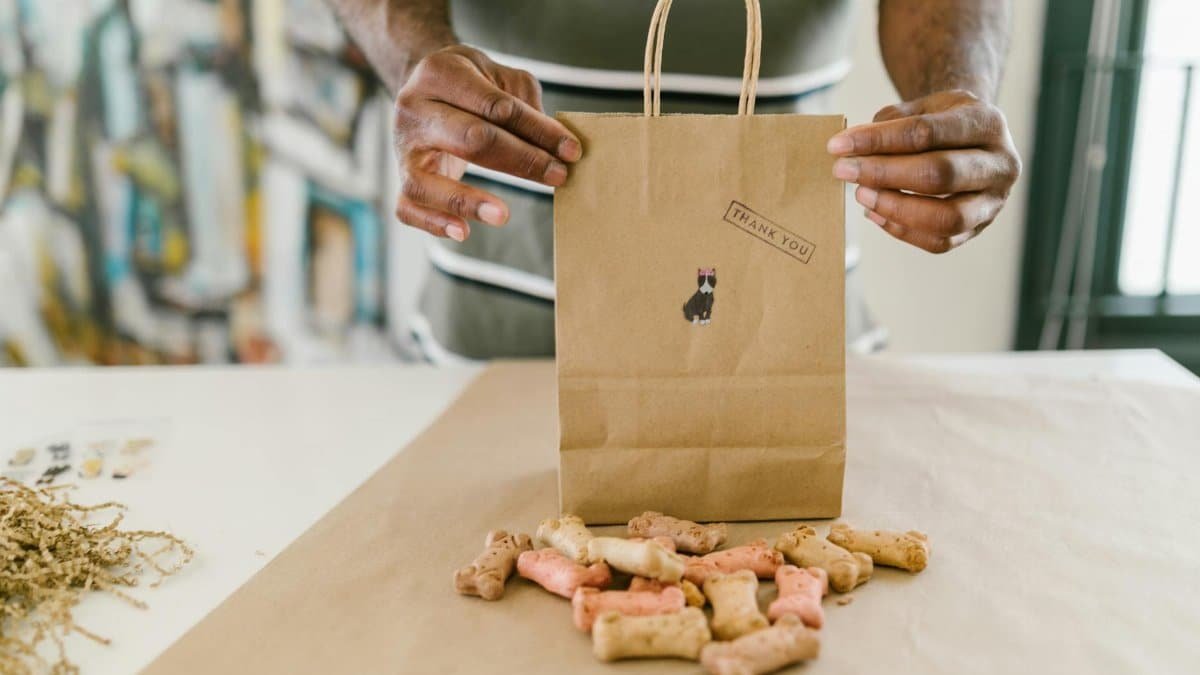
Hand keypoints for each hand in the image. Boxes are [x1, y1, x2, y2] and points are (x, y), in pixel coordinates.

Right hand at [392, 45, 581, 240]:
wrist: (422, 86)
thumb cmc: (468, 83)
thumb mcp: (495, 74)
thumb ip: (523, 101)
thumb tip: (551, 144)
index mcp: (440, 73)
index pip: (496, 107)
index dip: (538, 130)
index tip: (571, 151)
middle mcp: (414, 109)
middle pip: (471, 139)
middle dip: (521, 160)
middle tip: (558, 177)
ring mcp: (403, 148)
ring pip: (427, 181)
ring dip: (467, 200)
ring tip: (504, 214)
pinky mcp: (401, 178)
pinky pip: (408, 208)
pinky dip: (433, 223)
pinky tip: (464, 232)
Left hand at [826, 89, 1020, 252]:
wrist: (973, 140)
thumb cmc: (941, 122)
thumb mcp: (922, 106)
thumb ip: (890, 122)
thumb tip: (851, 148)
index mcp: (986, 122)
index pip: (926, 132)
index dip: (878, 140)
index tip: (838, 146)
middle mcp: (1000, 163)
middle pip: (939, 174)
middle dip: (883, 174)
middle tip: (844, 171)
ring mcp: (994, 201)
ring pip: (945, 217)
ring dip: (894, 208)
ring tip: (861, 194)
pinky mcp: (979, 228)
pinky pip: (939, 241)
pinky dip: (901, 230)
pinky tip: (874, 213)